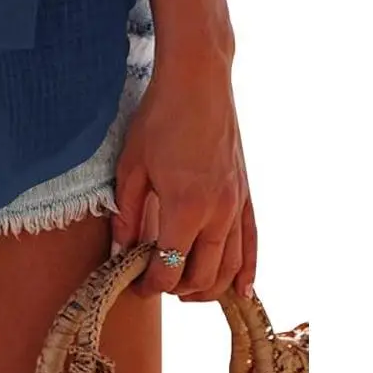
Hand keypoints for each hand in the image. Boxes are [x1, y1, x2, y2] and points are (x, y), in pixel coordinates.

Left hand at [110, 50, 256, 303]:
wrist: (198, 81)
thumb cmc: (160, 118)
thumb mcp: (131, 166)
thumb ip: (127, 214)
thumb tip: (120, 252)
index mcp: (185, 208)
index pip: (169, 269)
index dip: (150, 285)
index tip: (134, 284)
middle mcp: (218, 213)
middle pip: (203, 275)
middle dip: (178, 289)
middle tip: (155, 283)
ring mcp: (237, 205)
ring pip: (231, 266)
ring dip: (210, 287)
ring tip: (186, 291)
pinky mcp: (246, 194)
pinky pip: (252, 242)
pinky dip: (247, 270)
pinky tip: (241, 289)